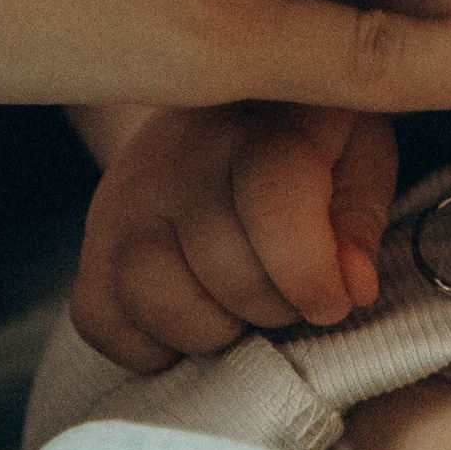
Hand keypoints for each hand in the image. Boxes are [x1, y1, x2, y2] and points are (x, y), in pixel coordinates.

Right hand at [71, 104, 395, 368]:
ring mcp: (123, 200)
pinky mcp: (91, 244)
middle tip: (287, 287)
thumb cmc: (303, 141)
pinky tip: (191, 309)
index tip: (336, 299)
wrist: (216, 104)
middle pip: (226, 274)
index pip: (272, 206)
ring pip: (160, 303)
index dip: (311, 276)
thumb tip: (352, 287)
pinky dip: (152, 344)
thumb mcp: (357, 154)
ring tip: (238, 300)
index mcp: (258, 124)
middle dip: (275, 306)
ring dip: (215, 328)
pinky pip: (105, 324)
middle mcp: (177, 156)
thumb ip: (359, 217)